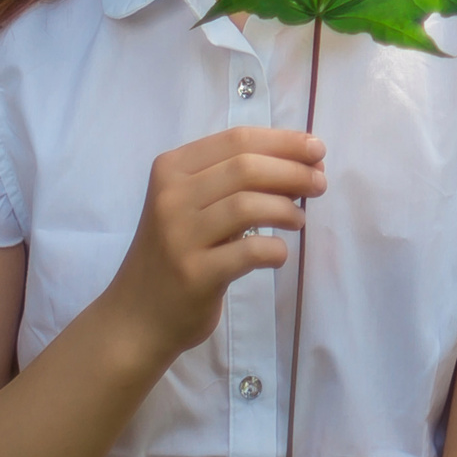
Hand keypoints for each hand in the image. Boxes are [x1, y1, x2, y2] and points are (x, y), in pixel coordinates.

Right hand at [95, 126, 323, 361]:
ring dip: (287, 209)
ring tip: (298, 220)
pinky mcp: (195, 274)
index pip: (237, 140)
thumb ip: (234, 181)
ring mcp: (180, 236)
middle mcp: (171, 197)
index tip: (316, 149)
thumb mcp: (190, 205)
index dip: (283, 141)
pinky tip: (278, 254)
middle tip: (319, 183)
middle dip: (293, 171)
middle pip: (246, 168)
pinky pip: (250, 251)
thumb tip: (303, 162)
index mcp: (171, 169)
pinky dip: (275, 249)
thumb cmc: (174, 254)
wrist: (136, 317)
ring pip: (249, 205)